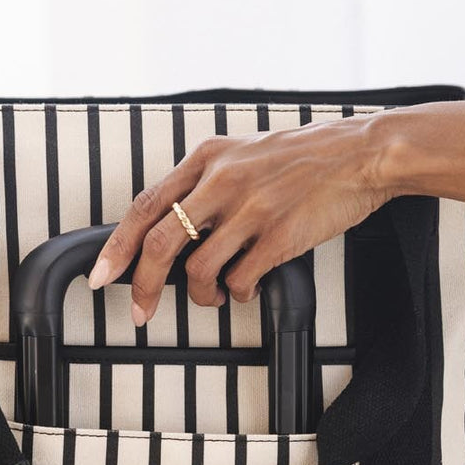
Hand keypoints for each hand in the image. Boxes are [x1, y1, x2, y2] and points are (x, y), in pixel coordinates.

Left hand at [87, 116, 392, 323]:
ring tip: (213, 295)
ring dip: (199, 294)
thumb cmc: (306, 157)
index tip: (103, 274)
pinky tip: (244, 289)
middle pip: (159, 244)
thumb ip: (205, 183)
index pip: (145, 206)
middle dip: (142, 286)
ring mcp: (250, 210)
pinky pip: (240, 279)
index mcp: (207, 158)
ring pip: (198, 269)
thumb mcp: (243, 154)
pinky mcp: (278, 236)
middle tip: (140, 311)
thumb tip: (172, 225)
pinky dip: (237, 293)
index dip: (117, 246)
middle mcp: (222, 182)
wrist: (361, 155)